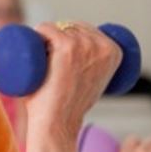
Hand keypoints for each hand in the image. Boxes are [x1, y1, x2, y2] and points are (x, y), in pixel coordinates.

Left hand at [24, 21, 120, 136]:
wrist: (58, 124)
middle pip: (71, 27)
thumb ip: (92, 69)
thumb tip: (83, 63)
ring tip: (43, 61)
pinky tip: (35, 45)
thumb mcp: (93, 82)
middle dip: (57, 37)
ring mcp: (84, 44)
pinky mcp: (65, 46)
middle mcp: (102, 45)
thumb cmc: (71, 107)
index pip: (87, 30)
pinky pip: (46, 28)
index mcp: (115, 51)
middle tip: (48, 62)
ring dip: (46, 38)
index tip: (60, 55)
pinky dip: (38, 33)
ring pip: (57, 28)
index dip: (70, 37)